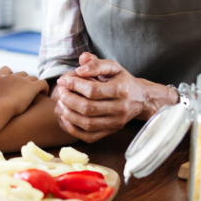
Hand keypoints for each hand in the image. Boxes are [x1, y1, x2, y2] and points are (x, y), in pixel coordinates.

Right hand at [0, 66, 48, 115]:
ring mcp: (23, 81)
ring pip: (33, 78)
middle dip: (25, 81)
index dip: (12, 75)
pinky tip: (44, 94)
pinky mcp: (32, 87)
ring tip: (36, 95)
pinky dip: (45, 88)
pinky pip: (43, 83)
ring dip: (35, 85)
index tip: (13, 84)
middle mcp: (12, 76)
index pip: (7, 69)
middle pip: (23, 74)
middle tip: (26, 92)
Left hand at [52, 53, 173, 141]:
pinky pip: (90, 137)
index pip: (93, 91)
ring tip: (61, 104)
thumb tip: (80, 67)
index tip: (63, 81)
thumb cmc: (122, 80)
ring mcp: (116, 123)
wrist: (140, 99)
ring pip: (88, 124)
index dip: (74, 85)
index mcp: (122, 90)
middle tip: (60, 93)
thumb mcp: (113, 67)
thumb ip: (96, 63)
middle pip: (88, 108)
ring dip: (69, 115)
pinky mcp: (112, 132)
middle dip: (69, 100)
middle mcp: (121, 108)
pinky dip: (74, 130)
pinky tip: (66, 119)